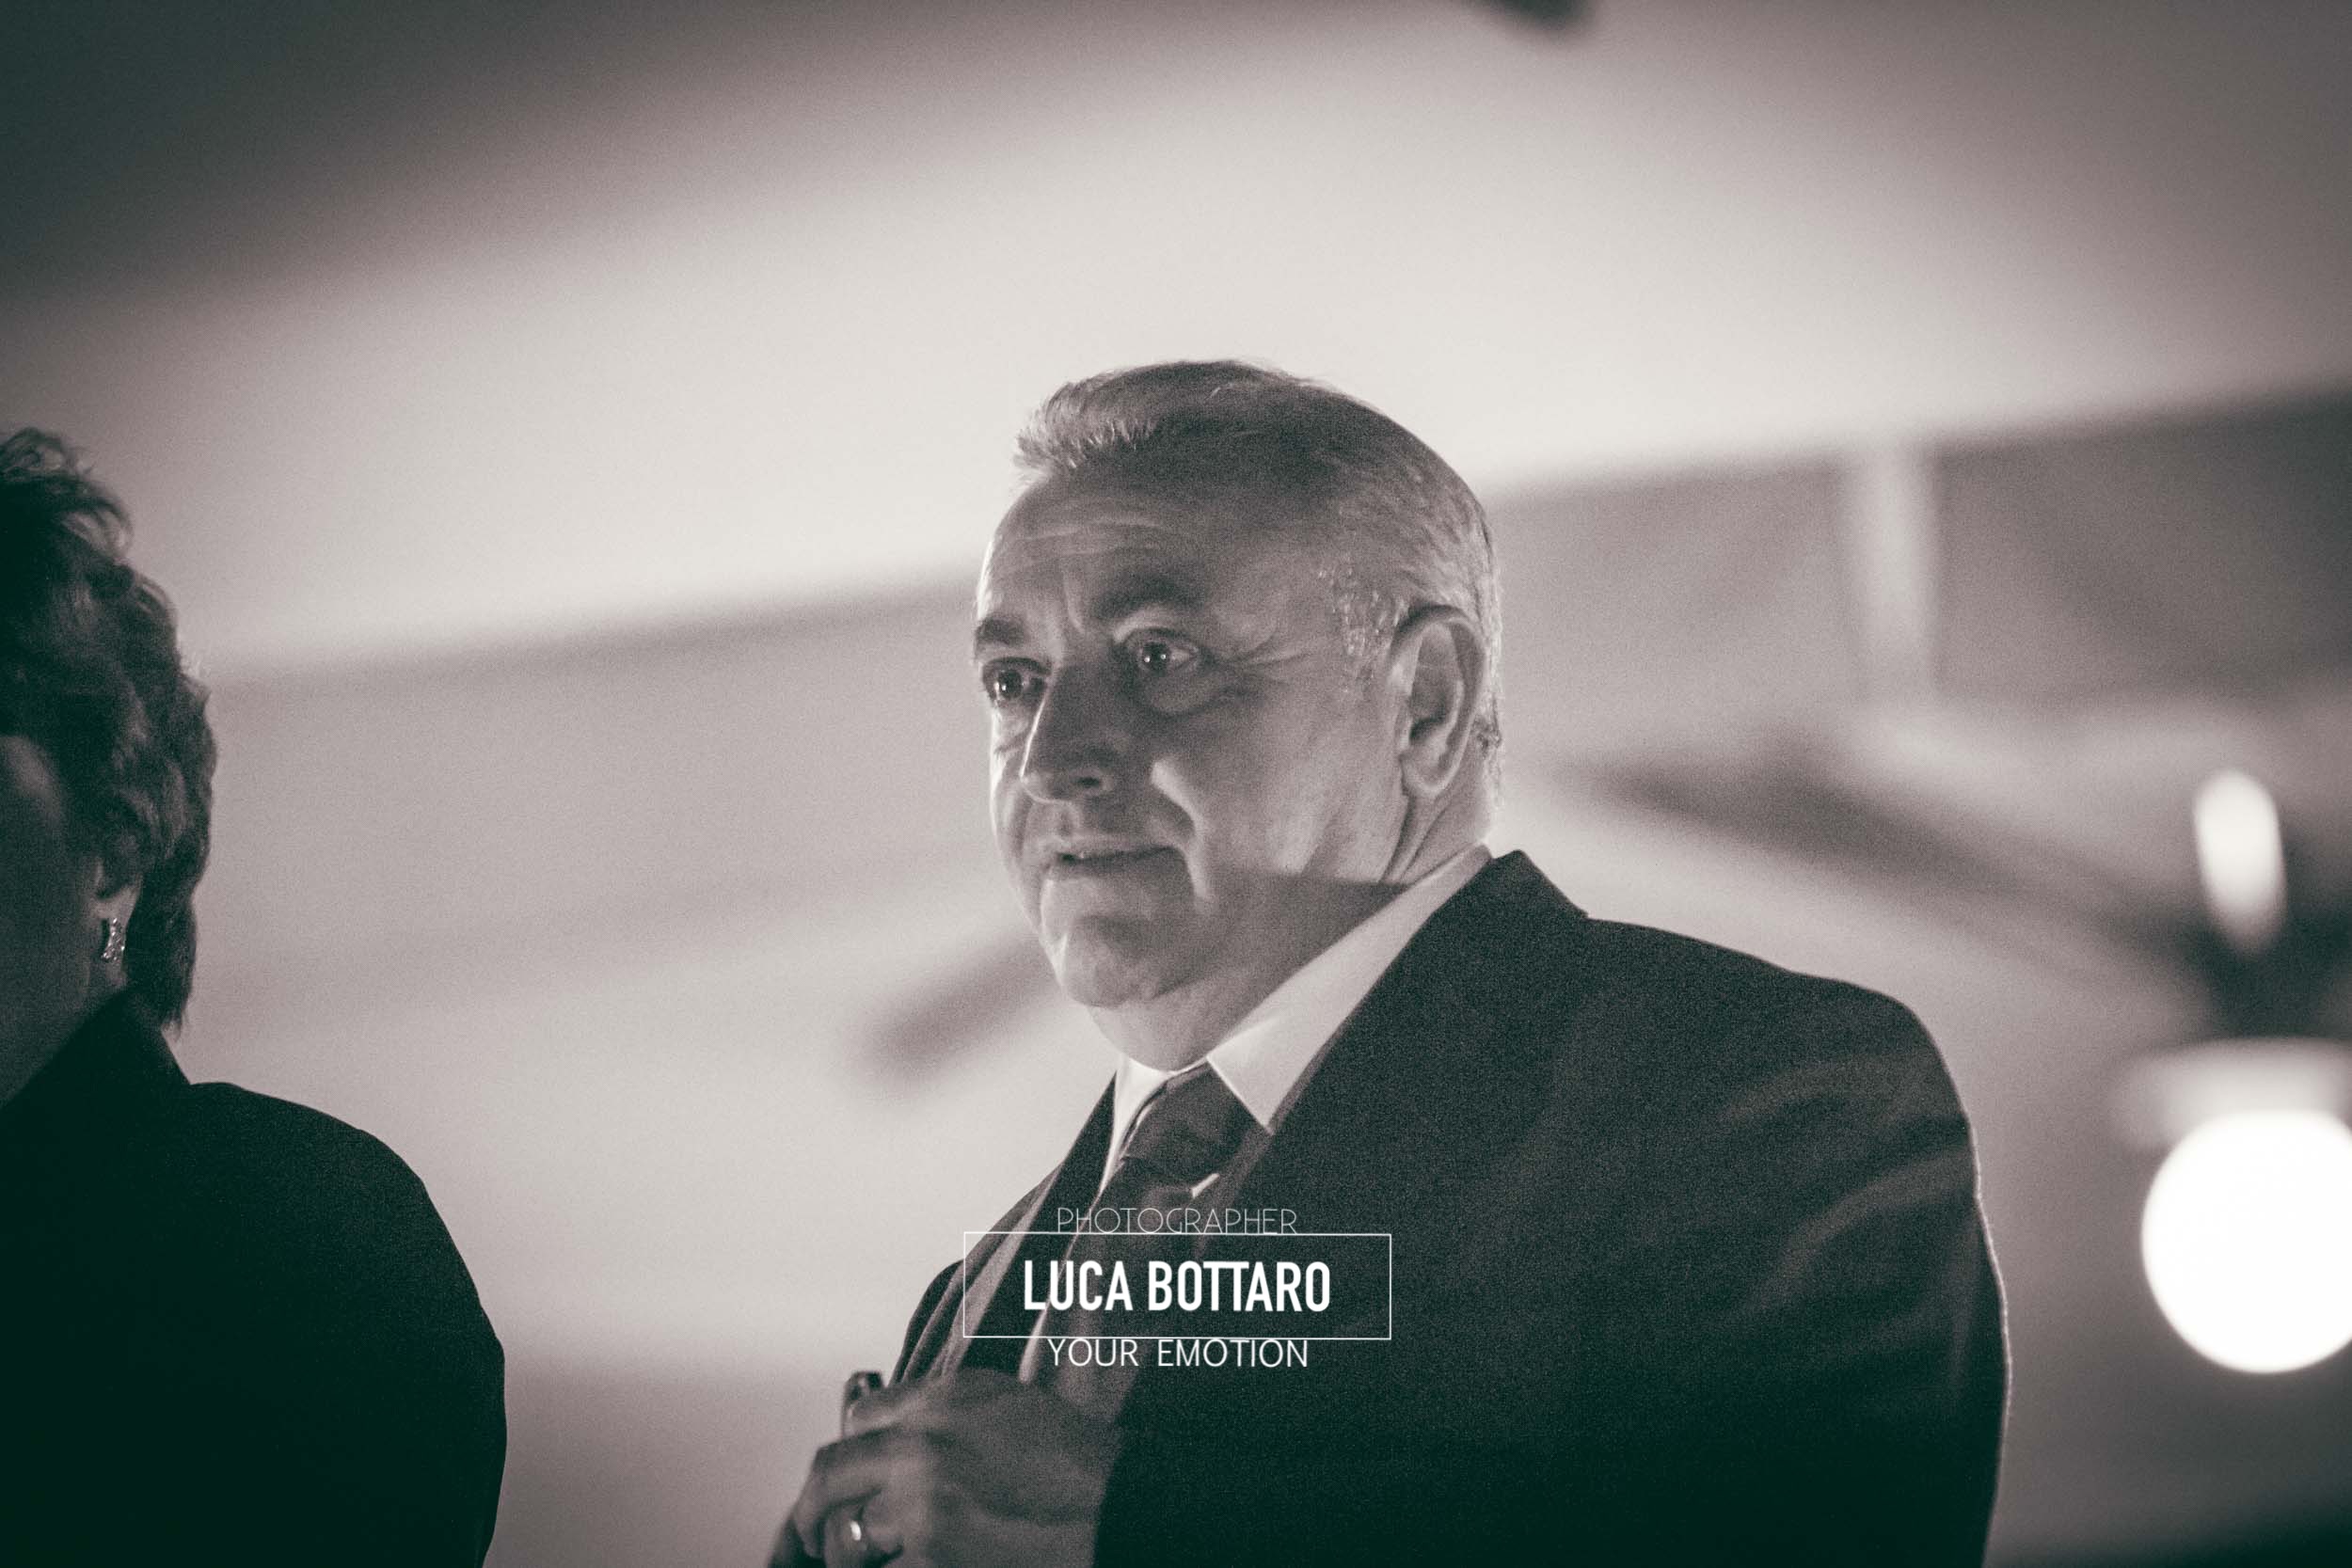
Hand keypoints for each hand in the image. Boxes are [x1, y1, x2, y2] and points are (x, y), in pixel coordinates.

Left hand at [769, 1369, 1121, 1567]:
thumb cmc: (1079, 1466)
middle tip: (812, 1532)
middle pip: (829, 1476)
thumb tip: (890, 1431)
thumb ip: (942, 1410)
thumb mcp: (1008, 1405)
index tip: (846, 1476)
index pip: (858, 1420)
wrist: (1122, 1513)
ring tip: (870, 1562)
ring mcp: (924, 1509)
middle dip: (813, 1510)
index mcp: (943, 1402)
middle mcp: (923, 1447)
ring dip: (852, 1556)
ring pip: (846, 1538)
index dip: (850, 1452)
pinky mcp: (932, 1561)